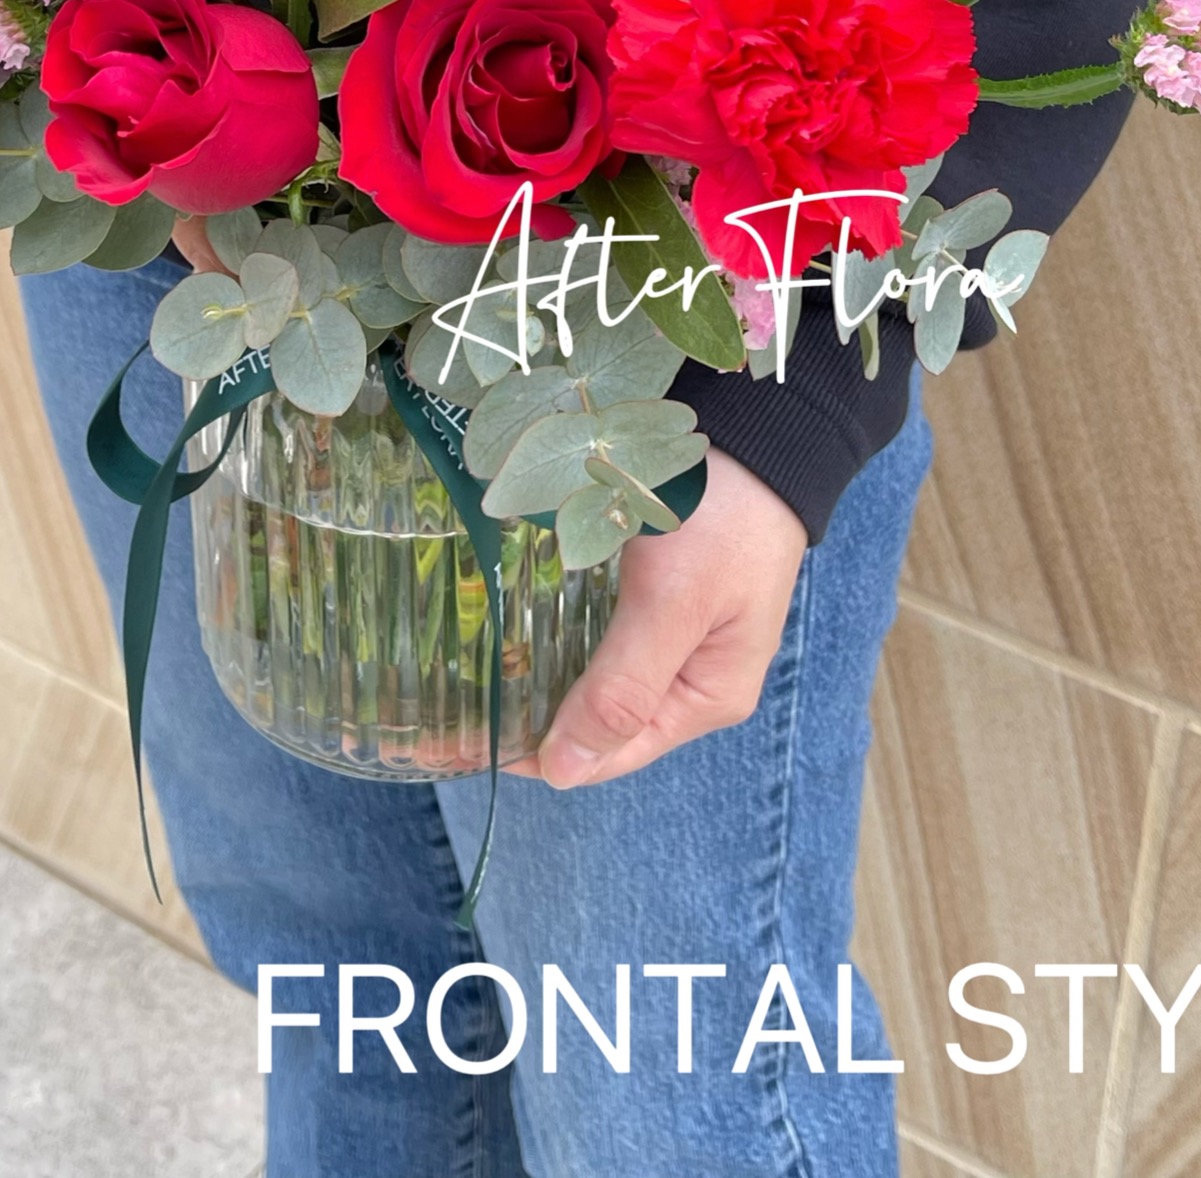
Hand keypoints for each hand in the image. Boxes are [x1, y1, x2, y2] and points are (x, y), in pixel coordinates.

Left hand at [169, 223, 806, 783]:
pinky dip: (551, 639)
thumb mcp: (672, 602)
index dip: (538, 754)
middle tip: (439, 718)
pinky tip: (506, 631)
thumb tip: (563, 775)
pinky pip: (596, 632)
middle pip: (599, 721)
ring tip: (457, 685)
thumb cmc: (723, 511)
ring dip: (532, 682)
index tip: (459, 746)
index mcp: (707, 696)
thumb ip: (622, 687)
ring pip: (591, 677)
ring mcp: (674, 630)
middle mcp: (690, 675)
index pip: (609, 752)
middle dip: (527, 722)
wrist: (761, 425)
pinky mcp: (657, 587)